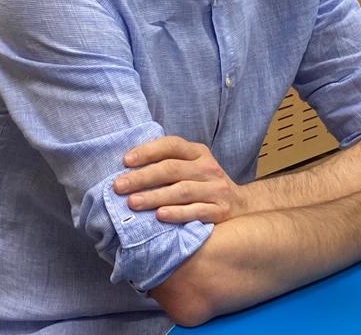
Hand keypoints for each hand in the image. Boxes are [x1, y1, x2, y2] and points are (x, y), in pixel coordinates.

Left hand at [113, 136, 246, 223]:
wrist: (241, 206)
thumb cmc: (204, 185)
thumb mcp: (192, 166)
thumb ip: (168, 162)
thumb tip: (128, 167)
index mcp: (198, 152)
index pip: (171, 145)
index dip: (148, 151)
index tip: (125, 161)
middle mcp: (208, 167)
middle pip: (172, 169)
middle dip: (142, 177)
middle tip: (119, 186)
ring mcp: (216, 189)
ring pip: (181, 190)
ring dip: (154, 196)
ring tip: (132, 203)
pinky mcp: (220, 210)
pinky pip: (196, 211)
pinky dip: (177, 213)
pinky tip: (160, 216)